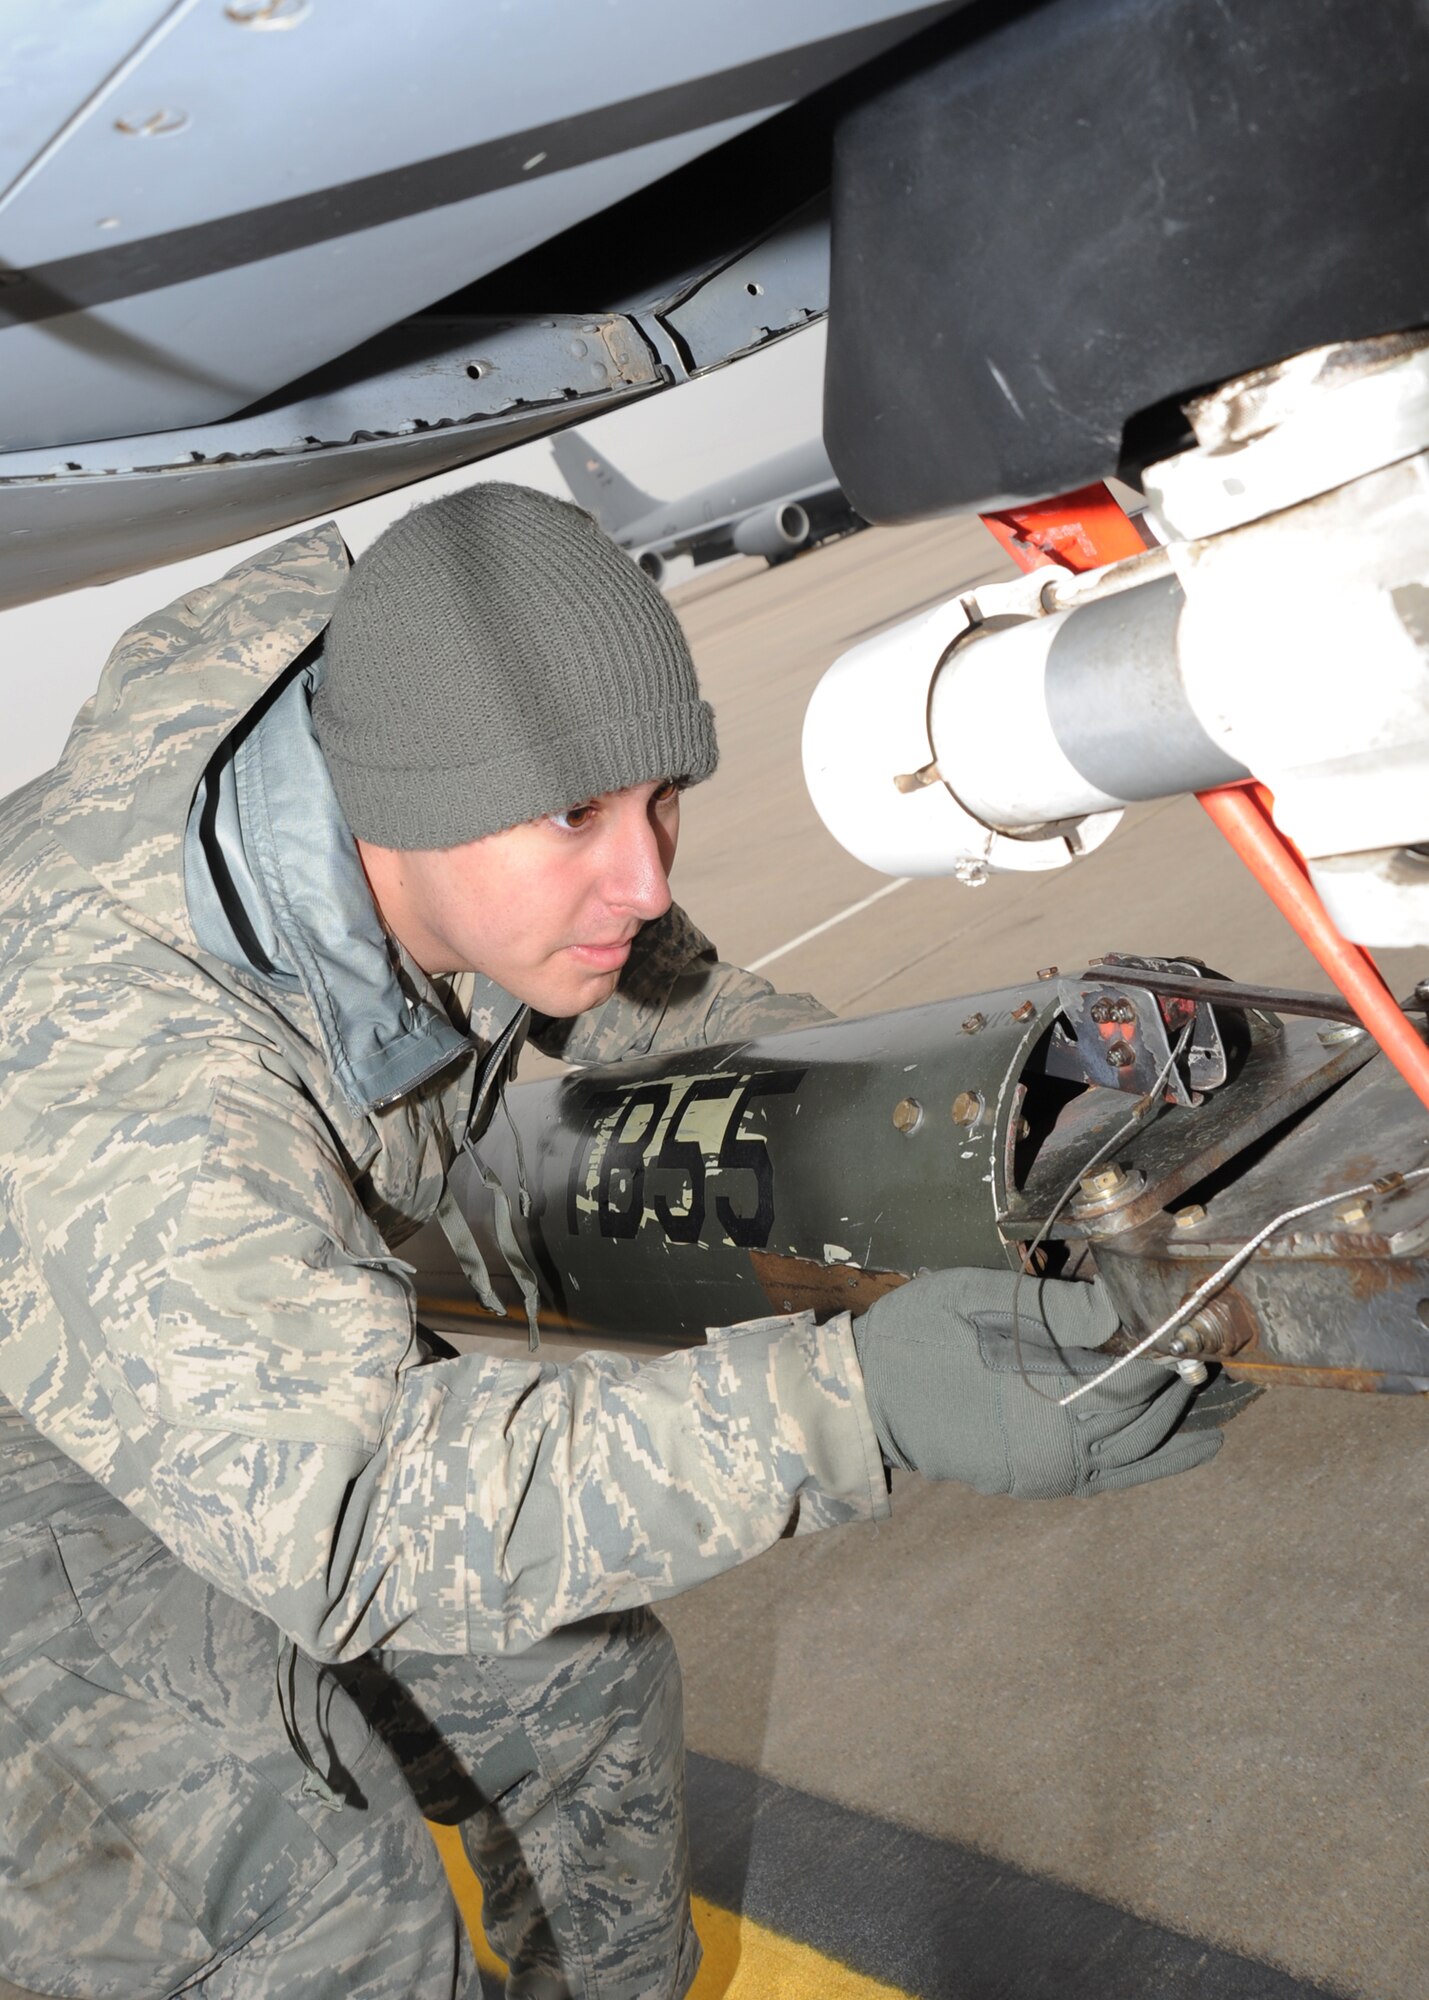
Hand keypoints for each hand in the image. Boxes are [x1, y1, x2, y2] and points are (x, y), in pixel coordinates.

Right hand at [851, 1268, 1228, 1497]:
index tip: (1200, 1320)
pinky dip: (1158, 1461)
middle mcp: (1056, 1441)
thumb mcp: (978, 1297)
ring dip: (1182, 1424)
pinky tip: (1191, 1444)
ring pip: (1141, 1452)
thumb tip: (1125, 1304)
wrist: (866, 1395)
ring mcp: (1051, 1469)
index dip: (1173, 1351)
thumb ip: (1056, 1307)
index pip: (1136, 1376)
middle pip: (1148, 1416)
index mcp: (1042, 1391)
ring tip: (1220, 1397)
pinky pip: (1116, 1476)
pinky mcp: (1041, 1481)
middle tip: (1216, 1347)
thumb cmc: (918, 1334)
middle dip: (1183, 1383)